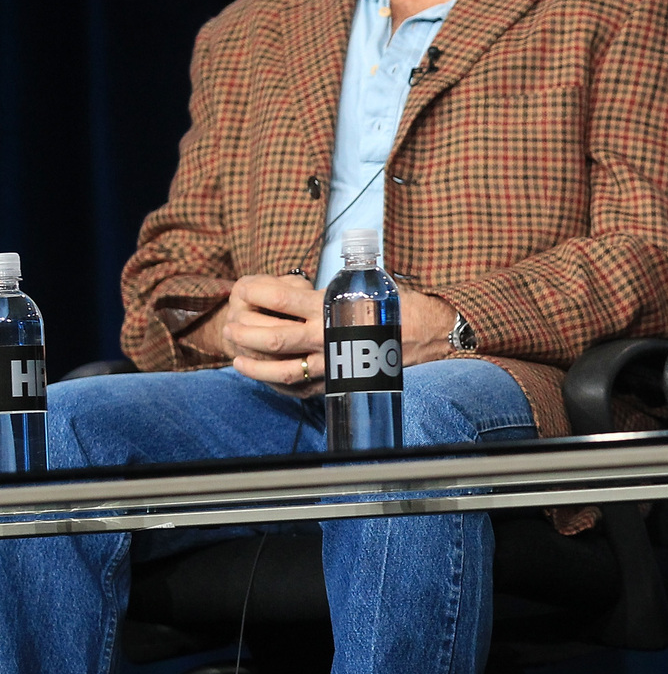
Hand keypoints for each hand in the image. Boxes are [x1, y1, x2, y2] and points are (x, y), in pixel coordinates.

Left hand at [222, 276, 462, 394]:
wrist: (431, 334)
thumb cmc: (399, 306)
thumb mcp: (365, 285)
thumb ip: (332, 288)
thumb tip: (306, 284)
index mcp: (332, 307)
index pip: (281, 297)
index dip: (256, 291)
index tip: (243, 287)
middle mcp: (327, 337)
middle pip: (272, 337)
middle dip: (244, 331)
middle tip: (230, 324)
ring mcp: (332, 364)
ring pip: (281, 369)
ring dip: (253, 364)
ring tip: (236, 357)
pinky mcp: (338, 382)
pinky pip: (300, 388)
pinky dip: (277, 384)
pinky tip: (264, 378)